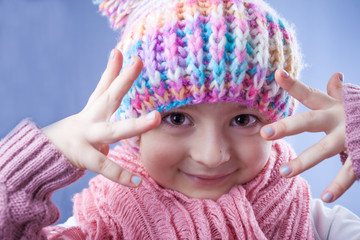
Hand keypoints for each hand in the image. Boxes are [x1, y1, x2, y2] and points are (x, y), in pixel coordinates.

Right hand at [42, 49, 160, 186]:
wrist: (45, 153)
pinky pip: (105, 166)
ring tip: (155, 118)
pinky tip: (137, 181)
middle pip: (109, 97)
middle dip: (124, 80)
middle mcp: (91, 119)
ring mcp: (87, 137)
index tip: (126, 50)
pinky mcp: (85, 157)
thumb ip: (105, 85)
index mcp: (94, 109)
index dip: (115, 68)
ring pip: (113, 130)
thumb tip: (116, 57)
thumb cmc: (78, 129)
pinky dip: (121, 175)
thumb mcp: (92, 108)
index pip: (105, 84)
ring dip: (135, 124)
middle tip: (138, 62)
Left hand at [260, 69, 355, 202]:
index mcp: (333, 106)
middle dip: (287, 127)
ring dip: (304, 162)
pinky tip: (326, 197)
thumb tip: (334, 75)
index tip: (277, 73)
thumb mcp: (354, 101)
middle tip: (265, 133)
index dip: (293, 84)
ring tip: (284, 173)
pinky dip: (338, 185)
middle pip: (309, 121)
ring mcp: (350, 138)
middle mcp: (338, 119)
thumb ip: (340, 92)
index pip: (309, 94)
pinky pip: (349, 172)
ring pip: (324, 150)